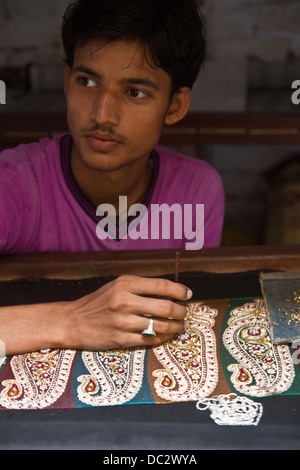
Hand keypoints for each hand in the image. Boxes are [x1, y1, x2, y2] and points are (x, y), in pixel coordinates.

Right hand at [63, 275, 192, 350]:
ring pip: (161, 326)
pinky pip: (150, 340)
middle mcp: (124, 301)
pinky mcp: (120, 339)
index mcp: (125, 284)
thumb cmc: (99, 302)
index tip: (188, 294)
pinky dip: (162, 338)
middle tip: (185, 314)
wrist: (73, 321)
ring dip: (176, 327)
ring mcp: (122, 322)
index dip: (179, 290)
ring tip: (179, 326)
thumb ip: (141, 287)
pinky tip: (165, 336)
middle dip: (181, 312)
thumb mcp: (117, 286)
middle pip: (166, 307)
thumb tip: (172, 291)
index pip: (162, 285)